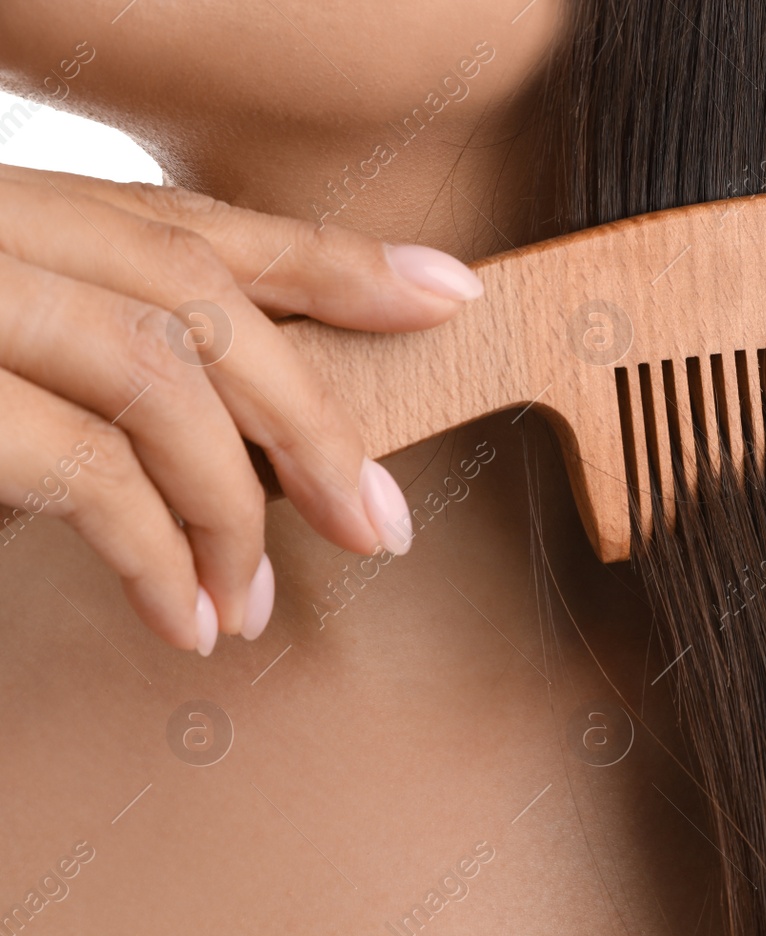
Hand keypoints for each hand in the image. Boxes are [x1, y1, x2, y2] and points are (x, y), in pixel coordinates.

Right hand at [0, 164, 485, 653]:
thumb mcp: (0, 355)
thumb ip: (90, 368)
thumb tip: (225, 449)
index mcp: (22, 215)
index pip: (199, 227)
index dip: (338, 265)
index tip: (453, 296)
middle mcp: (1, 230)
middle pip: (204, 297)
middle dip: (314, 420)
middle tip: (380, 528)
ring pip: (164, 382)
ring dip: (236, 513)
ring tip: (254, 608)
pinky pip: (91, 473)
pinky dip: (159, 559)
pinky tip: (188, 622)